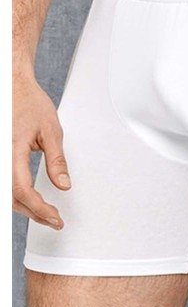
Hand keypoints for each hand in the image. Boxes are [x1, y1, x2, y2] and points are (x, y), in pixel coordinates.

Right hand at [12, 74, 70, 228]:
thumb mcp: (52, 130)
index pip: (22, 189)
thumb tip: (63, 185)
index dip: (39, 208)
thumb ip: (57, 160)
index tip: (55, 218)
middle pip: (11, 197)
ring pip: (4, 194)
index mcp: (12, 149)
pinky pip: (3, 184)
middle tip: (54, 220)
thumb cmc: (30, 103)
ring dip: (24, 208)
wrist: (12, 86)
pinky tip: (29, 201)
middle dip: (33, 213)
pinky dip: (15, 196)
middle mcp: (0, 156)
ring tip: (45, 214)